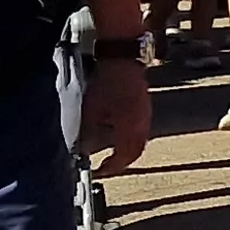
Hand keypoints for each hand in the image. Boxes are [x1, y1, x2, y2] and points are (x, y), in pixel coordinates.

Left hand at [81, 55, 150, 173]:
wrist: (122, 58)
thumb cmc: (108, 81)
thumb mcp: (91, 110)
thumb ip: (88, 133)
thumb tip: (83, 149)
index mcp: (129, 127)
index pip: (123, 157)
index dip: (110, 168)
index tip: (98, 171)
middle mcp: (142, 124)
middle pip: (135, 152)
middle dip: (122, 162)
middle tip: (107, 166)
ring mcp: (146, 115)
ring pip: (139, 142)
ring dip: (127, 150)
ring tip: (112, 153)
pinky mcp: (144, 107)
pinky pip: (140, 130)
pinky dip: (130, 138)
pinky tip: (118, 134)